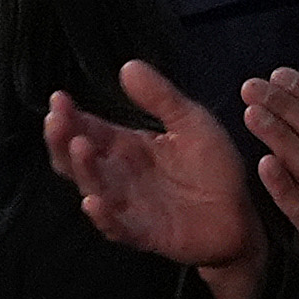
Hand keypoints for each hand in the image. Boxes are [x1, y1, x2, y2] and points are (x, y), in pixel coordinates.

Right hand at [45, 59, 268, 298]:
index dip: (68, 115)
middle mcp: (116, 175)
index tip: (59, 98)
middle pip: (74, 158)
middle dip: (60, 139)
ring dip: (81, 169)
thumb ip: (161, 98)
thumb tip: (128, 65)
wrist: (240, 217)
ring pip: (90, 187)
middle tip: (57, 120)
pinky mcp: (141, 232)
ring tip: (81, 147)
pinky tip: (94, 202)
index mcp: (123, 146)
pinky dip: (102, 217)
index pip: (85, 128)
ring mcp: (125, 204)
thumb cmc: (213, 169)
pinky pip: (115, 227)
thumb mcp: (192, 123)